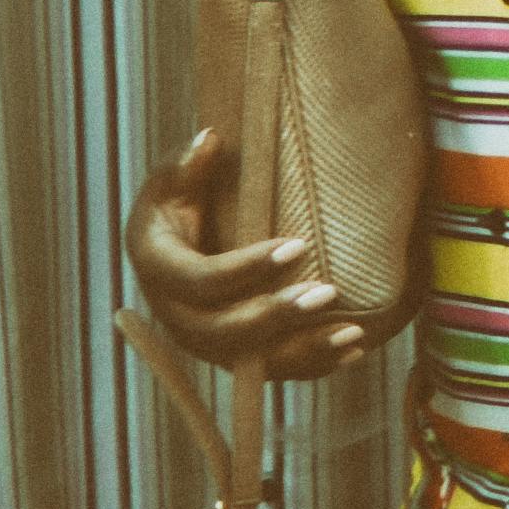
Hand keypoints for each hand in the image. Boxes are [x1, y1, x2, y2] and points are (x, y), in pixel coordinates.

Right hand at [123, 128, 377, 381]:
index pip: (199, 279)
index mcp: (155, 264)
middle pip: (221, 331)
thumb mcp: (173, 179)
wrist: (169, 240)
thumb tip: (209, 139)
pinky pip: (268, 369)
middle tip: (326, 292)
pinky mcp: (226, 353)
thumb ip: (190, 166)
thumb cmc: (177, 199)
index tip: (298, 247)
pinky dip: (310, 364)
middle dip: (276, 316)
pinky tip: (351, 350)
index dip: (247, 269)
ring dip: (303, 352)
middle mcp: (171, 312)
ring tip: (353, 334)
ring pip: (249, 362)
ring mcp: (199, 339)